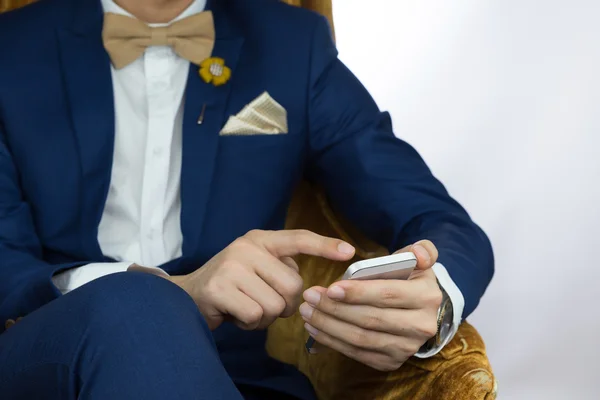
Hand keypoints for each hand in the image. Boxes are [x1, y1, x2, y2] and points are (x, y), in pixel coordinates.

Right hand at [170, 230, 354, 330]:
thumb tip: (306, 288)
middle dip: (286, 305)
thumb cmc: (233, 284)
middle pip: (293, 286)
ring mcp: (232, 266)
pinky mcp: (220, 288)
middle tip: (267, 304)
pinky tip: (236, 315)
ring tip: (247, 307)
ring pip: (275, 305)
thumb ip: (280, 268)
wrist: (190, 295)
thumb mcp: (257, 267)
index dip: (324, 245)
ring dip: (266, 317)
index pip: (298, 238)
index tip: (349, 252)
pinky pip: (255, 316)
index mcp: (260, 239)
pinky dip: (251, 324)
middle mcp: (247, 247)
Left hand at [300, 240, 441, 370]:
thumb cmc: (410, 280)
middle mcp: (420, 326)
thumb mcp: (419, 262)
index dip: (358, 293)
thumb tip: (418, 253)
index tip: (330, 288)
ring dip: (328, 326)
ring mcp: (405, 348)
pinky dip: (332, 341)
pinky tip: (315, 328)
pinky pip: (356, 353)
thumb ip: (422, 250)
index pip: (388, 295)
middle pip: (370, 319)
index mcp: (427, 297)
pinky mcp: (390, 362)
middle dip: (335, 308)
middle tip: (310, 296)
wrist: (420, 313)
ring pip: (360, 338)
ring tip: (307, 311)